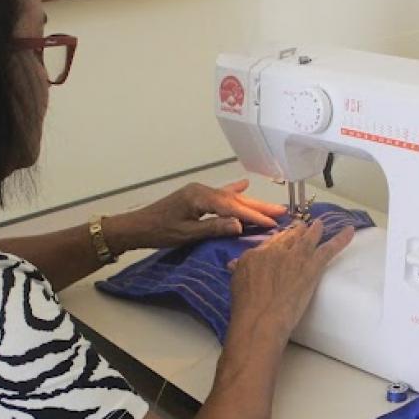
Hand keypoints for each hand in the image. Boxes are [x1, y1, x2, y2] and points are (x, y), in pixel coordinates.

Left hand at [107, 180, 285, 252]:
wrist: (136, 227)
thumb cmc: (159, 232)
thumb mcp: (187, 233)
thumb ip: (214, 228)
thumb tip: (240, 226)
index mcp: (200, 197)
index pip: (233, 208)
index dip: (253, 216)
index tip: (272, 223)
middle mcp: (202, 191)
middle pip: (235, 200)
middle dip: (259, 207)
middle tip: (282, 211)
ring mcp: (199, 192)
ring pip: (230, 198)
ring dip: (251, 202)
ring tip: (271, 205)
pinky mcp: (196, 197)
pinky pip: (220, 194)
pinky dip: (233, 192)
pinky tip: (243, 185)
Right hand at [228, 219, 355, 344]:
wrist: (261, 318)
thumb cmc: (246, 307)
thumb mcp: (236, 284)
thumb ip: (239, 270)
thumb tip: (234, 263)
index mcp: (256, 254)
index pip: (271, 242)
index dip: (279, 240)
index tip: (283, 239)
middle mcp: (277, 251)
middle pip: (290, 236)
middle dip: (297, 230)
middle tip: (303, 227)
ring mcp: (296, 257)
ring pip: (309, 238)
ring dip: (316, 230)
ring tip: (320, 224)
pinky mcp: (312, 267)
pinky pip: (329, 249)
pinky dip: (341, 239)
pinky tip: (350, 231)